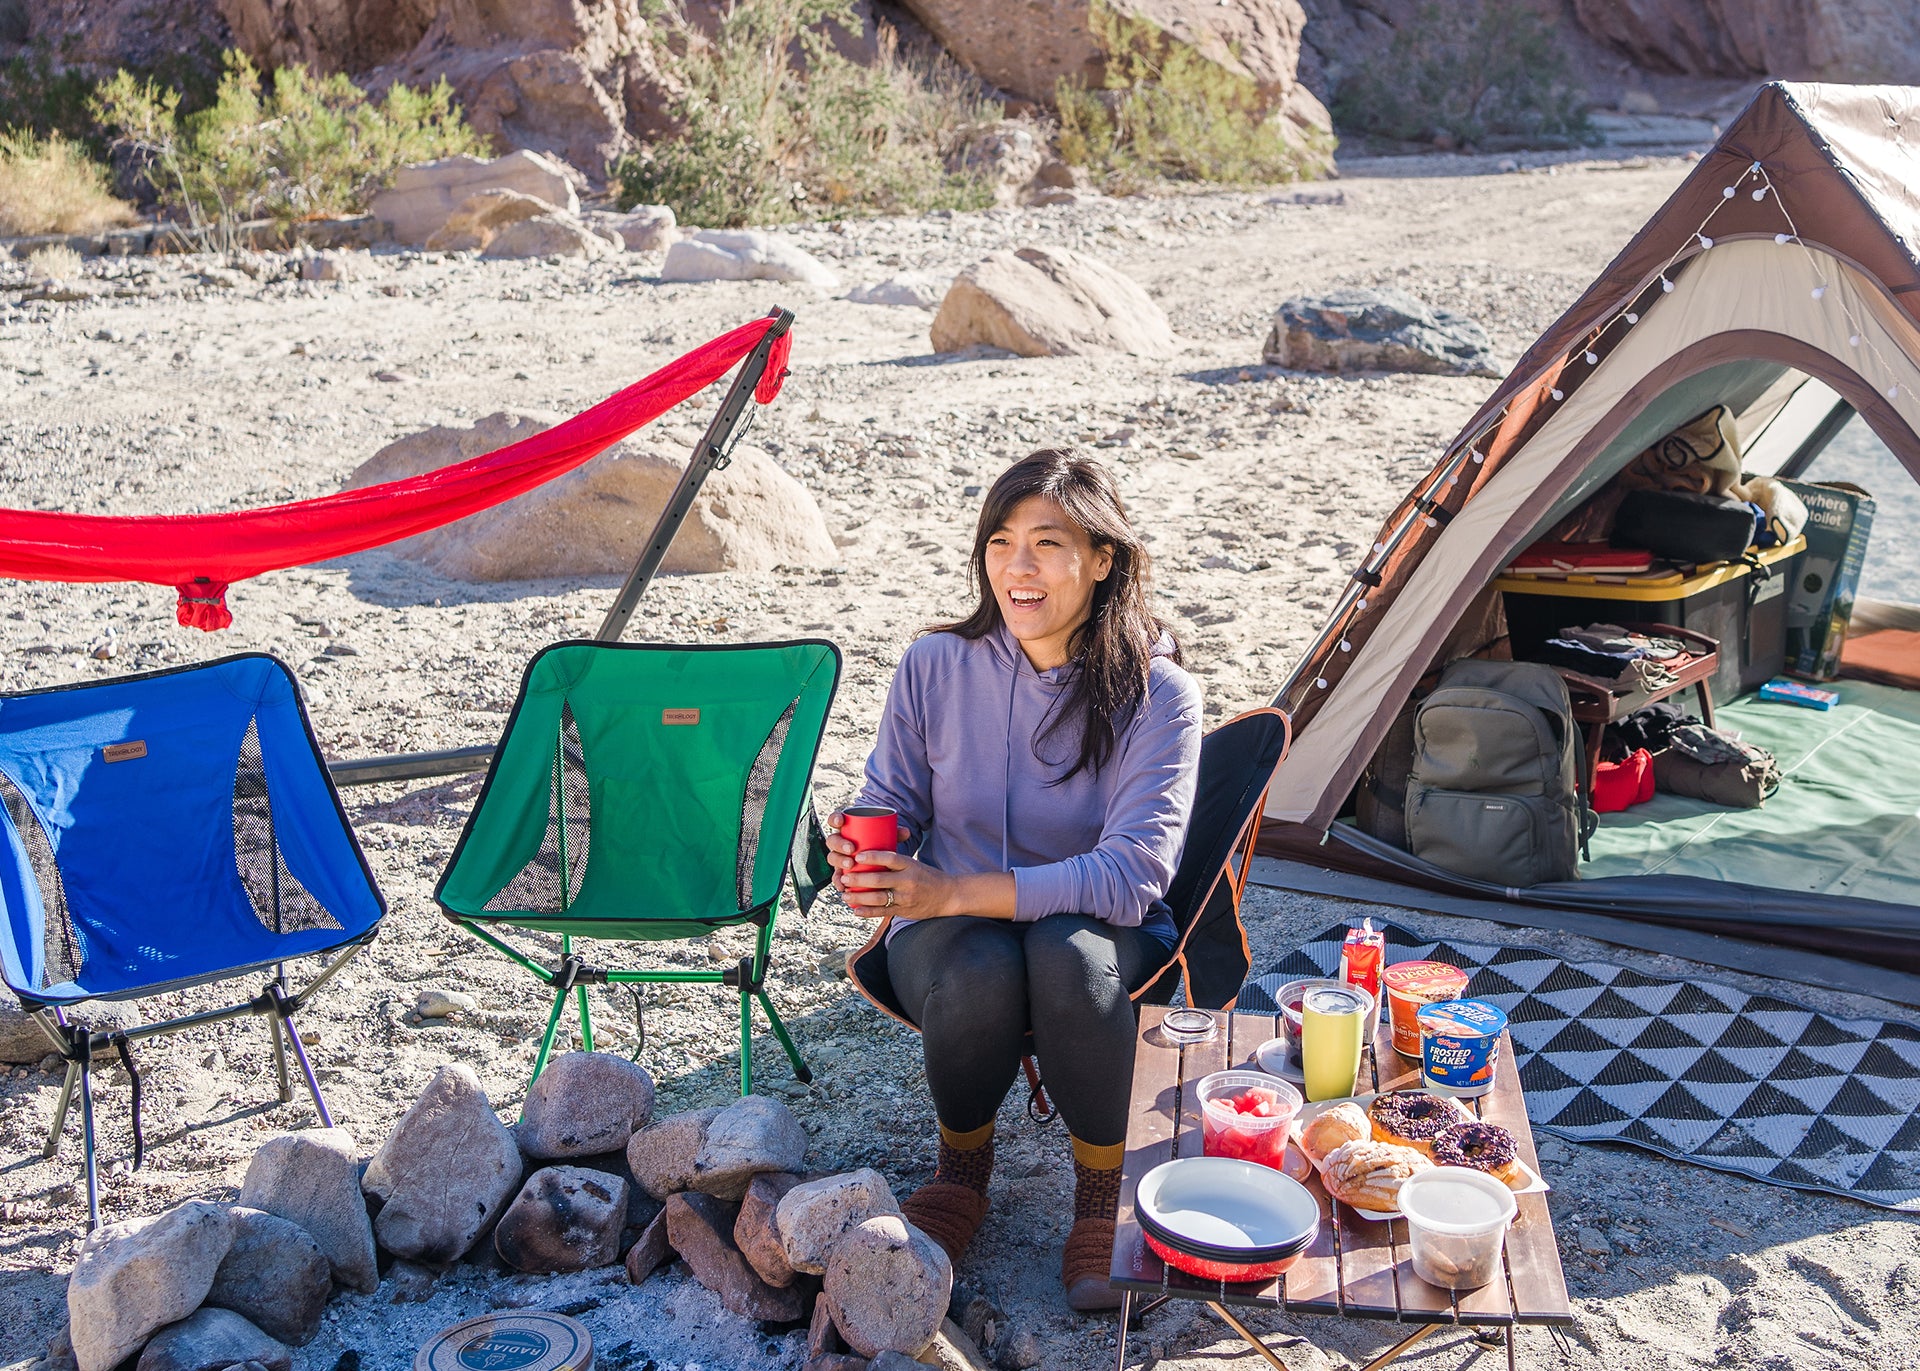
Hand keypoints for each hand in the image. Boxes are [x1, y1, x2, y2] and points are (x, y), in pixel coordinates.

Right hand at [825, 809, 910, 879]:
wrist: (878, 863)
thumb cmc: (879, 845)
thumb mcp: (886, 838)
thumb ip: (894, 833)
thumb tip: (907, 832)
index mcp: (847, 829)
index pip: (835, 820)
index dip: (835, 819)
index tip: (842, 821)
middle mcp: (840, 843)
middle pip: (833, 840)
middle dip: (839, 844)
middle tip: (851, 849)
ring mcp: (839, 858)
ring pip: (833, 857)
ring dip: (839, 861)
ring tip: (850, 864)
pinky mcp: (841, 872)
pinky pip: (836, 877)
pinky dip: (838, 881)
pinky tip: (843, 885)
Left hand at [832, 847, 959, 919]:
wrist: (948, 895)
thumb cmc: (927, 876)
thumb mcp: (914, 864)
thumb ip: (895, 861)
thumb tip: (870, 852)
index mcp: (910, 865)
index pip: (890, 858)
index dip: (873, 857)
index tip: (857, 856)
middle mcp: (908, 881)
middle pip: (879, 879)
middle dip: (859, 879)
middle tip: (845, 878)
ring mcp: (906, 897)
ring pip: (878, 898)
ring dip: (859, 897)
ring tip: (846, 894)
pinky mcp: (904, 910)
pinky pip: (883, 912)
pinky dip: (868, 912)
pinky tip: (856, 910)